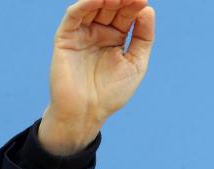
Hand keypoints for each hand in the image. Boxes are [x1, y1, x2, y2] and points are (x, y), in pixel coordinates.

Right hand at [39, 0, 154, 154]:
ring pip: (93, 7)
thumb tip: (148, 9)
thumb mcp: (136, 63)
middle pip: (111, 8)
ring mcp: (82, 33)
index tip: (145, 0)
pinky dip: (86, 4)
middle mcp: (98, 32)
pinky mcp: (66, 37)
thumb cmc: (112, 93)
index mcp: (115, 38)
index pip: (126, 15)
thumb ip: (143, 37)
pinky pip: (74, 15)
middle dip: (123, 0)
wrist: (87, 112)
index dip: (135, 6)